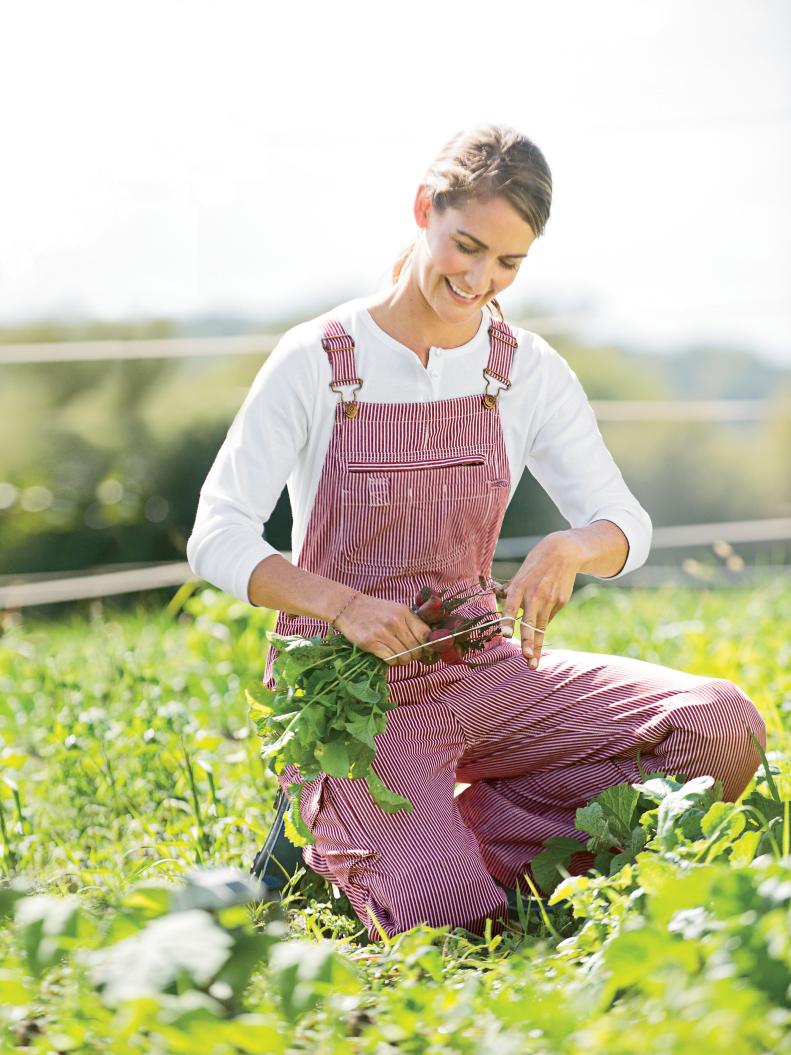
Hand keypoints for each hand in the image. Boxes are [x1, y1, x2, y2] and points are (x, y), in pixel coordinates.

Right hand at [334, 593, 432, 666]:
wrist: (348, 607)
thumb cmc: (375, 610)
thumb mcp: (396, 609)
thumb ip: (411, 623)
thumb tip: (427, 643)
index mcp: (404, 612)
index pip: (425, 634)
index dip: (428, 646)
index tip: (425, 650)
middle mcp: (394, 622)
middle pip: (416, 648)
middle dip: (414, 655)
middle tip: (408, 654)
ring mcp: (382, 633)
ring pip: (404, 657)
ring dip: (402, 660)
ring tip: (397, 655)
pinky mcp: (370, 643)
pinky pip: (390, 660)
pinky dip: (392, 661)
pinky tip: (387, 655)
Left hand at [500, 532, 582, 668]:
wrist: (563, 552)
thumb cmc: (536, 564)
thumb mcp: (520, 573)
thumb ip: (512, 591)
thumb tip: (503, 605)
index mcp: (520, 586)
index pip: (511, 606)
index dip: (508, 621)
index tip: (505, 634)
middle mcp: (535, 594)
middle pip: (530, 622)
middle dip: (528, 642)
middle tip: (526, 658)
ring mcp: (550, 599)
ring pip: (540, 627)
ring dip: (536, 645)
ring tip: (533, 663)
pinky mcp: (561, 602)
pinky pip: (548, 618)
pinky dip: (542, 624)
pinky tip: (540, 623)